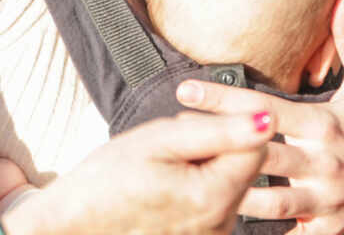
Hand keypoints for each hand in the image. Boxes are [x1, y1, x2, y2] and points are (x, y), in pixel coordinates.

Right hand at [0, 111, 270, 234]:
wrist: (74, 222)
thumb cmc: (108, 178)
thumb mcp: (160, 140)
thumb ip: (219, 130)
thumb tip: (269, 121)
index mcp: (214, 199)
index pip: (257, 144)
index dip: (228, 121)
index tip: (190, 119)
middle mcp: (221, 227)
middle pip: (243, 165)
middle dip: (215, 144)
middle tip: (169, 144)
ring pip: (229, 182)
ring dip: (205, 164)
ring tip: (162, 167)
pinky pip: (215, 203)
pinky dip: (197, 186)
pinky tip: (165, 186)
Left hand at [176, 0, 343, 234]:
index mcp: (324, 124)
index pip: (266, 109)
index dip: (225, 99)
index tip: (187, 89)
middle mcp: (321, 163)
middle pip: (258, 155)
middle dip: (217, 146)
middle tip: (174, 135)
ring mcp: (323, 200)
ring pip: (267, 203)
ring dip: (231, 194)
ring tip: (193, 181)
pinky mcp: (325, 229)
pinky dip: (264, 234)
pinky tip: (227, 223)